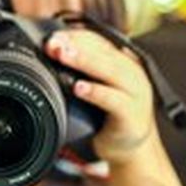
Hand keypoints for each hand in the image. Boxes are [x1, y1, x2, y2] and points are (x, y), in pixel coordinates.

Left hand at [46, 30, 155, 164]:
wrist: (130, 149)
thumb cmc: (109, 116)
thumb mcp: (96, 88)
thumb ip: (80, 73)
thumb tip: (51, 57)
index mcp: (121, 63)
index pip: (97, 41)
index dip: (74, 37)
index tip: (52, 37)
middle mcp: (131, 73)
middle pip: (103, 52)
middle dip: (76, 45)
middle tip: (54, 43)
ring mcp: (135, 94)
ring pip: (110, 71)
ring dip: (85, 61)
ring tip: (64, 55)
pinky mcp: (133, 115)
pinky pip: (114, 101)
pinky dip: (96, 93)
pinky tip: (80, 88)